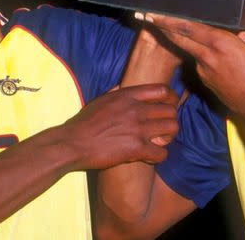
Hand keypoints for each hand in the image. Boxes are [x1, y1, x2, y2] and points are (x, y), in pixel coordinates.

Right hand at [64, 84, 178, 169]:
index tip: (168, 107)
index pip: (163, 90)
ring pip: (172, 128)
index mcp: (128, 95)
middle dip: (170, 120)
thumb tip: (124, 88)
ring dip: (168, 137)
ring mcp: (137, 128)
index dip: (171, 99)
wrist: (72, 143)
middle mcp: (136, 109)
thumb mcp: (102, 99)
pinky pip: (162, 152)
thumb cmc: (84, 122)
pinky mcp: (135, 148)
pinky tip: (150, 156)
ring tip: (159, 141)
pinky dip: (159, 156)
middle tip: (162, 129)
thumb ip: (117, 93)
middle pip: (171, 110)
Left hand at [146, 0, 244, 119]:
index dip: (169, 20)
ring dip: (184, 38)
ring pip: (190, 49)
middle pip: (179, 39)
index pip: (188, 29)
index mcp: (221, 44)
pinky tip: (212, 49)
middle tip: (146, 15)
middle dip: (162, 27)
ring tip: (179, 26)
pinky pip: (199, 60)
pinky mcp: (205, 80)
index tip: (153, 13)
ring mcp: (204, 71)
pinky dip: (201, 51)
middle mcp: (208, 57)